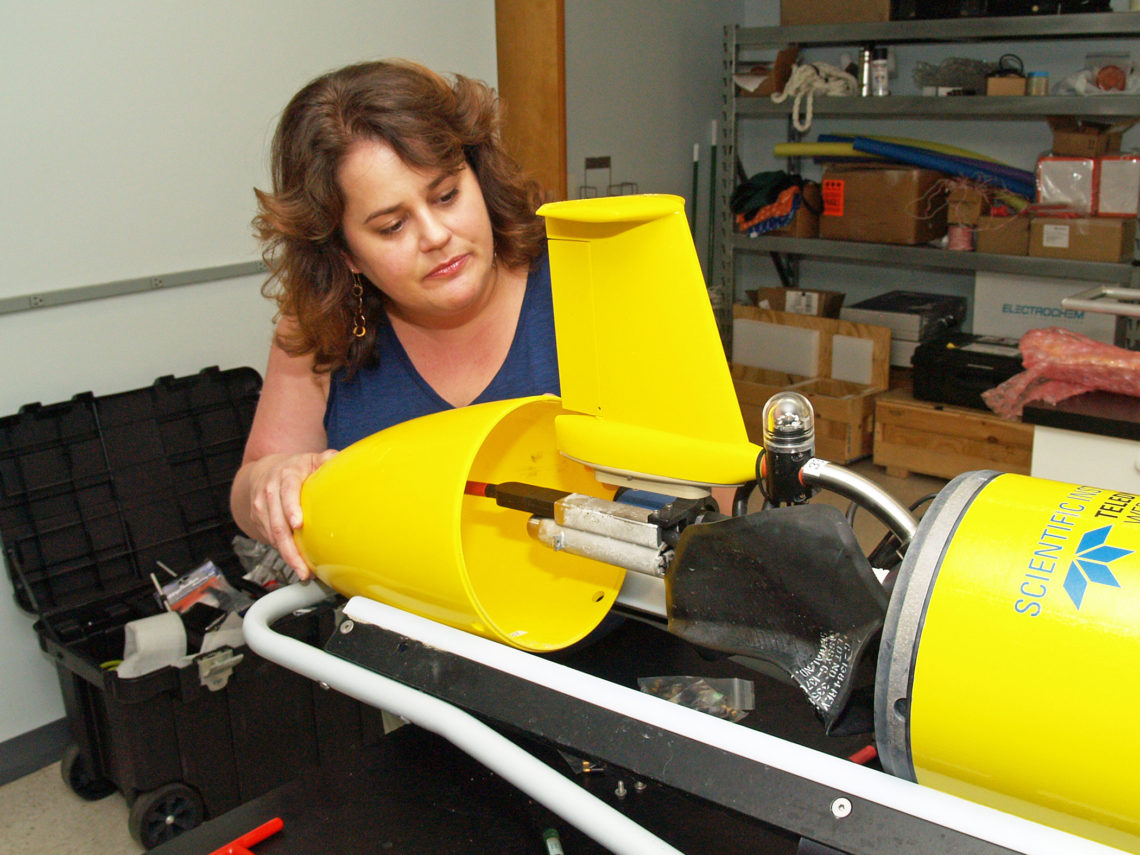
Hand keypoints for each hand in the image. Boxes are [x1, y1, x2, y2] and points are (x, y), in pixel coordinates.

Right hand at [242, 450, 336, 579]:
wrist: (265, 470)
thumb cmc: (295, 468)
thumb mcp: (312, 459)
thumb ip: (327, 459)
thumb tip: (342, 462)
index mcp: (285, 475)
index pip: (287, 491)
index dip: (291, 508)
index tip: (298, 524)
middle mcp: (270, 491)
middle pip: (278, 522)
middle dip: (289, 547)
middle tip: (303, 566)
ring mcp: (261, 506)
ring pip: (272, 534)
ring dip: (287, 555)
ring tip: (302, 570)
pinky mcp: (258, 519)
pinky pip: (269, 538)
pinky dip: (282, 551)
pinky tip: (295, 561)